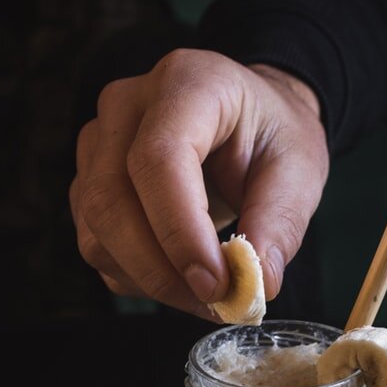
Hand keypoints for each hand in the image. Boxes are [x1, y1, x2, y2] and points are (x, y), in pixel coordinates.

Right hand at [69, 48, 328, 317]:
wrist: (248, 121)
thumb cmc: (272, 137)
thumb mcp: (299, 171)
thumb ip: (279, 225)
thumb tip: (258, 286)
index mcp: (186, 84)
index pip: (158, 159)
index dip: (180, 231)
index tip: (215, 284)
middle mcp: (126, 106)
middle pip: (111, 200)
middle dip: (161, 270)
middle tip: (215, 302)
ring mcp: (96, 145)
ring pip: (97, 232)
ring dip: (149, 281)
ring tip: (205, 294)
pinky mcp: (88, 184)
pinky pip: (96, 248)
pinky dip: (137, 279)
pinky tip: (180, 279)